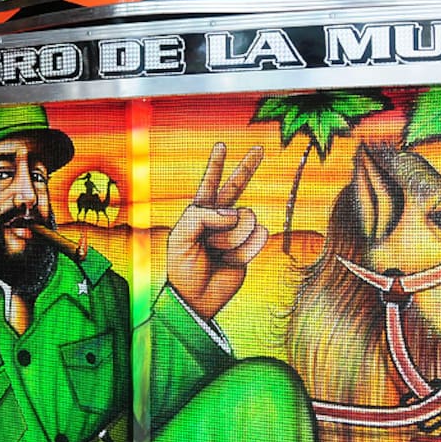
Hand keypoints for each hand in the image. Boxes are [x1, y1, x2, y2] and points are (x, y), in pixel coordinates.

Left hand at [166, 143, 265, 321]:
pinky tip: (230, 260)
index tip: (221, 145)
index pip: (209, 183)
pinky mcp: (250, 246)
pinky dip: (243, 250)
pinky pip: (257, 236)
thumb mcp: (181, 237)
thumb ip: (203, 216)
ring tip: (217, 252)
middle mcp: (220, 217)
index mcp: (199, 211)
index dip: (216, 164)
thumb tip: (234, 212)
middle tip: (259, 149)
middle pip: (237, 185)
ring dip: (231, 238)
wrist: (197, 296)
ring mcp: (236, 231)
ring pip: (246, 218)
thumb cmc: (183, 266)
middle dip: (247, 167)